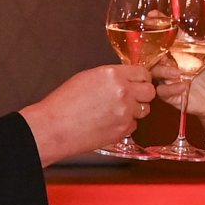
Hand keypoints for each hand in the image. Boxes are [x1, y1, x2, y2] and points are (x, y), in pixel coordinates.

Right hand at [20, 65, 155, 165]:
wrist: (54, 127)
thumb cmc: (64, 103)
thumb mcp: (87, 77)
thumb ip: (111, 76)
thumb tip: (125, 78)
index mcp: (113, 75)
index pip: (143, 73)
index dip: (141, 78)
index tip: (138, 82)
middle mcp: (123, 92)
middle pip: (150, 92)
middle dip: (143, 94)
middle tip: (133, 97)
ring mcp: (125, 113)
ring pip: (144, 110)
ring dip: (135, 110)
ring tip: (116, 111)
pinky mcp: (122, 131)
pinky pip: (133, 126)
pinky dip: (125, 125)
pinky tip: (109, 123)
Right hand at [153, 26, 204, 121]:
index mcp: (185, 49)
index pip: (169, 33)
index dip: (160, 23)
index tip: (153, 15)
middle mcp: (174, 61)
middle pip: (156, 51)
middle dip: (151, 47)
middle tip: (155, 46)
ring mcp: (170, 77)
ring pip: (156, 70)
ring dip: (163, 70)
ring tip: (177, 73)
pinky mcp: (170, 93)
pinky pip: (162, 90)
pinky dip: (170, 89)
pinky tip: (183, 87)